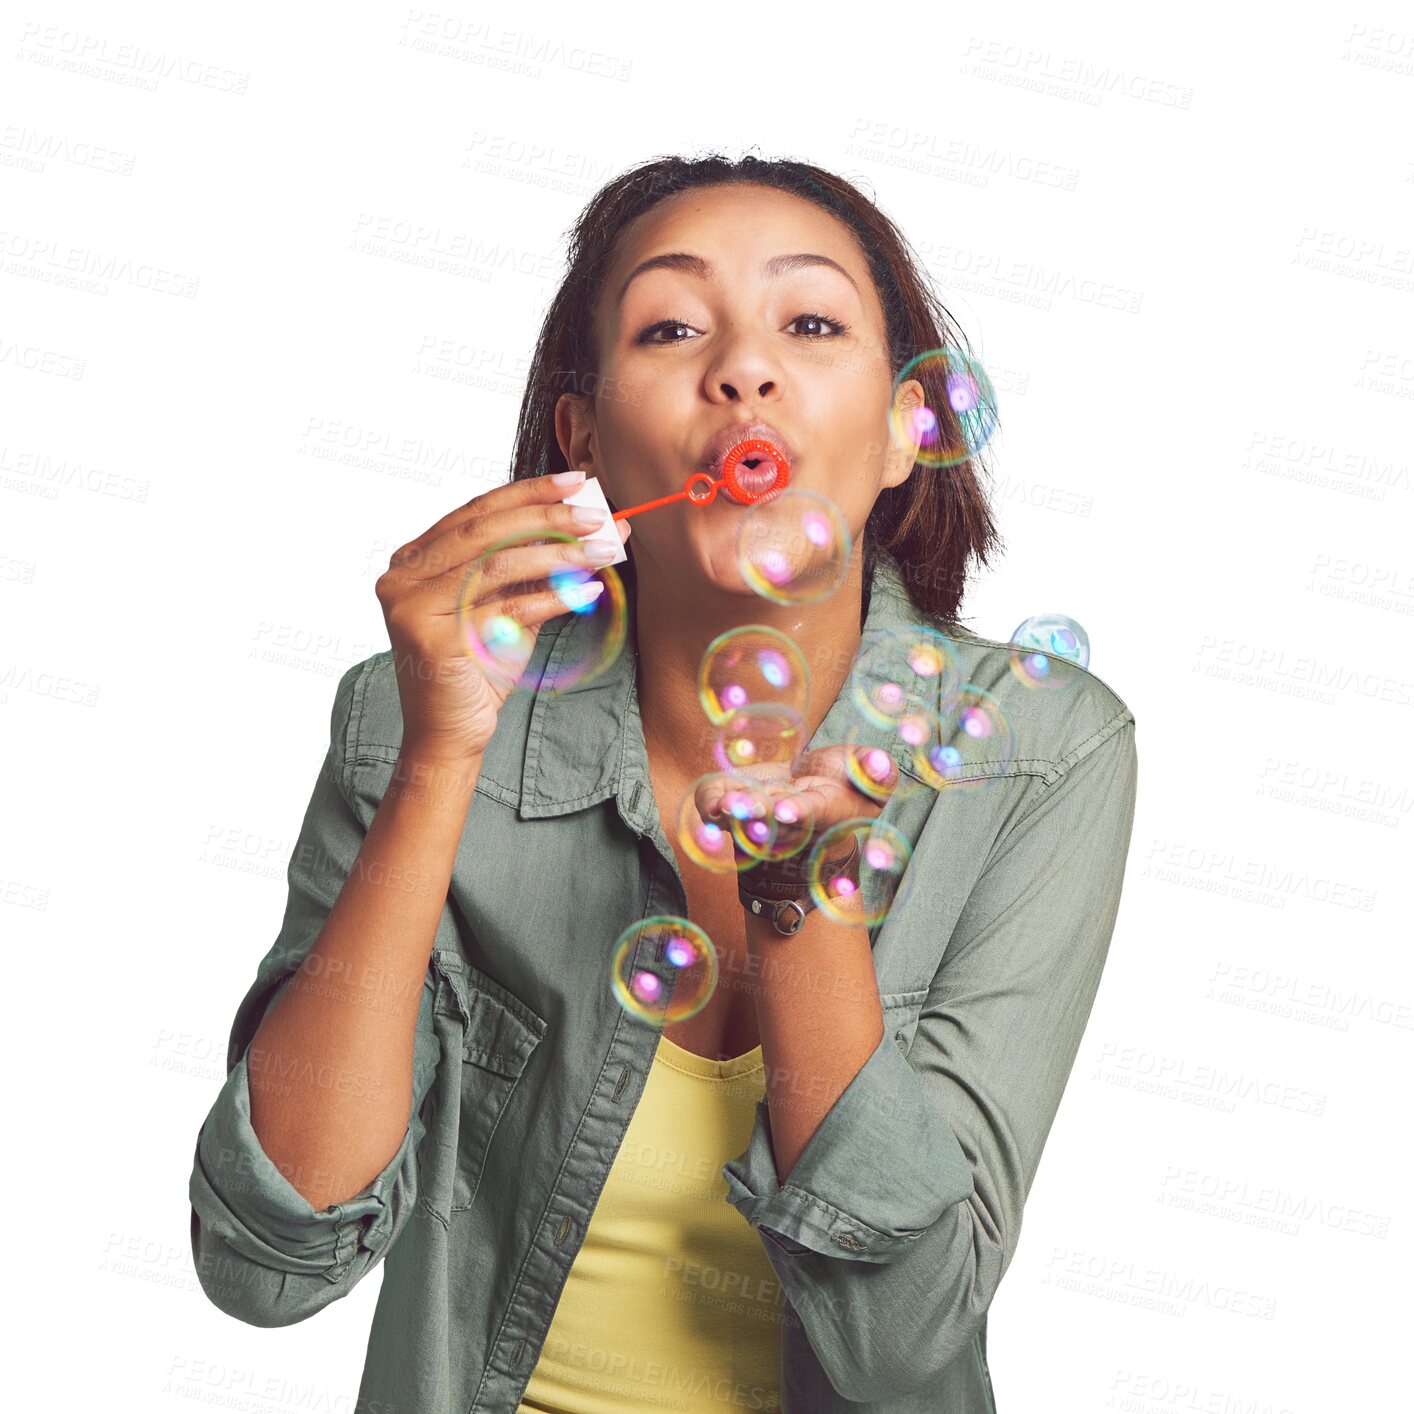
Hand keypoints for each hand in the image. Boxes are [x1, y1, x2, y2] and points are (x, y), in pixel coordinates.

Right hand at [374, 471, 630, 761]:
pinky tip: (587, 592)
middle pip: (485, 531)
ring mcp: (411, 606)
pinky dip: (551, 598)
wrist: (453, 734)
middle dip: (547, 517)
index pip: (477, 511)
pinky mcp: (432, 639)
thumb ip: (540, 565)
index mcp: (416, 558)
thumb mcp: (511, 606)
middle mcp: (404, 576)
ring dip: (557, 555)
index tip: (576, 482)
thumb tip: (599, 526)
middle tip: (596, 516)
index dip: (528, 492)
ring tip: (602, 552)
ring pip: (495, 565)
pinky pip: (503, 609)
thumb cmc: (481, 668)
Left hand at [694, 743, 897, 871]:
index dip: (798, 811)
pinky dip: (709, 800)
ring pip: (738, 819)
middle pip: (769, 820)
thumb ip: (879, 774)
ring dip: (728, 812)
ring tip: (721, 802)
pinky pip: (716, 805)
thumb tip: (880, 764)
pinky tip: (713, 795)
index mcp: (824, 811)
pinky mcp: (737, 802)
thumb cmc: (848, 785)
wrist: (816, 791)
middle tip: (740, 803)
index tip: (786, 809)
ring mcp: (759, 814)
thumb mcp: (873, 779)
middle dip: (754, 812)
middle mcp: (788, 820)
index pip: (811, 813)